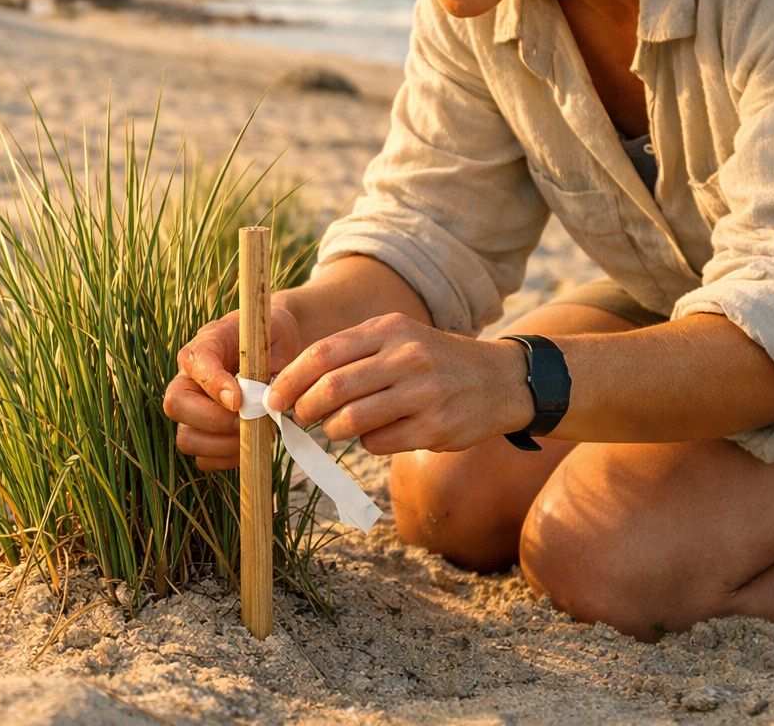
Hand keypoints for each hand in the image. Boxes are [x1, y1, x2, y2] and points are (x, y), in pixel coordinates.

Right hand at [162, 304, 302, 470]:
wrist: (276, 348)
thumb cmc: (271, 340)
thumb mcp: (271, 341)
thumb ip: (261, 367)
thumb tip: (254, 404)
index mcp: (204, 346)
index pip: (195, 363)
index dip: (214, 384)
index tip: (239, 400)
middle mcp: (188, 379)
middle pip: (176, 405)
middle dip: (215, 421)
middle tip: (251, 421)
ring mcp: (191, 409)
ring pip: (186, 437)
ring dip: (223, 445)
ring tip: (257, 435)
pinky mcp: (202, 433)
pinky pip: (203, 458)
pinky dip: (227, 458)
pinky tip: (250, 444)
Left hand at [266, 313, 529, 453]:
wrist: (500, 380)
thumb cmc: (434, 360)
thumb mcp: (397, 338)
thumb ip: (352, 353)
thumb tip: (295, 381)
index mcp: (390, 330)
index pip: (324, 354)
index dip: (291, 379)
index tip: (273, 397)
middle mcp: (406, 357)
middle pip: (333, 388)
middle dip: (304, 407)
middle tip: (296, 416)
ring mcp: (423, 394)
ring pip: (352, 420)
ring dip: (332, 429)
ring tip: (334, 427)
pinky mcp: (436, 427)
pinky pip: (379, 442)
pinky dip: (366, 442)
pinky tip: (376, 433)